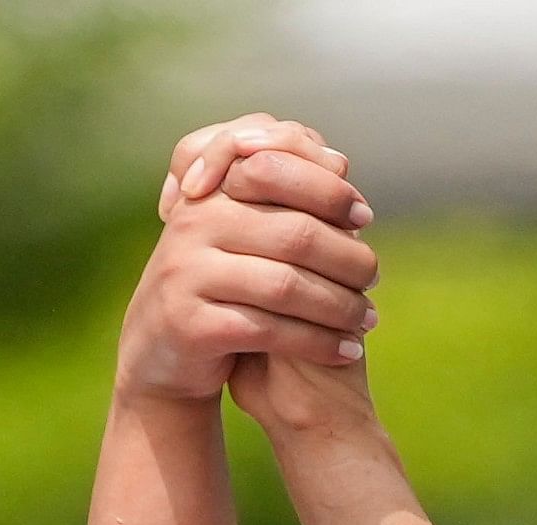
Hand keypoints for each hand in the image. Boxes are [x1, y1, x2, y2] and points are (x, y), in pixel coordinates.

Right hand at [117, 115, 377, 417]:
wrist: (162, 352)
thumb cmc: (219, 284)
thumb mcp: (241, 232)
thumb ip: (281, 196)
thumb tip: (340, 161)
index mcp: (209, 192)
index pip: (276, 167)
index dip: (328, 189)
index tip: (364, 215)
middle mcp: (193, 224)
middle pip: (294, 233)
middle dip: (346, 256)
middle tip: (374, 277)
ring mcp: (186, 274)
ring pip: (286, 286)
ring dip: (339, 306)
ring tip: (368, 319)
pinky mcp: (189, 324)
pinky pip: (269, 330)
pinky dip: (317, 343)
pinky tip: (346, 351)